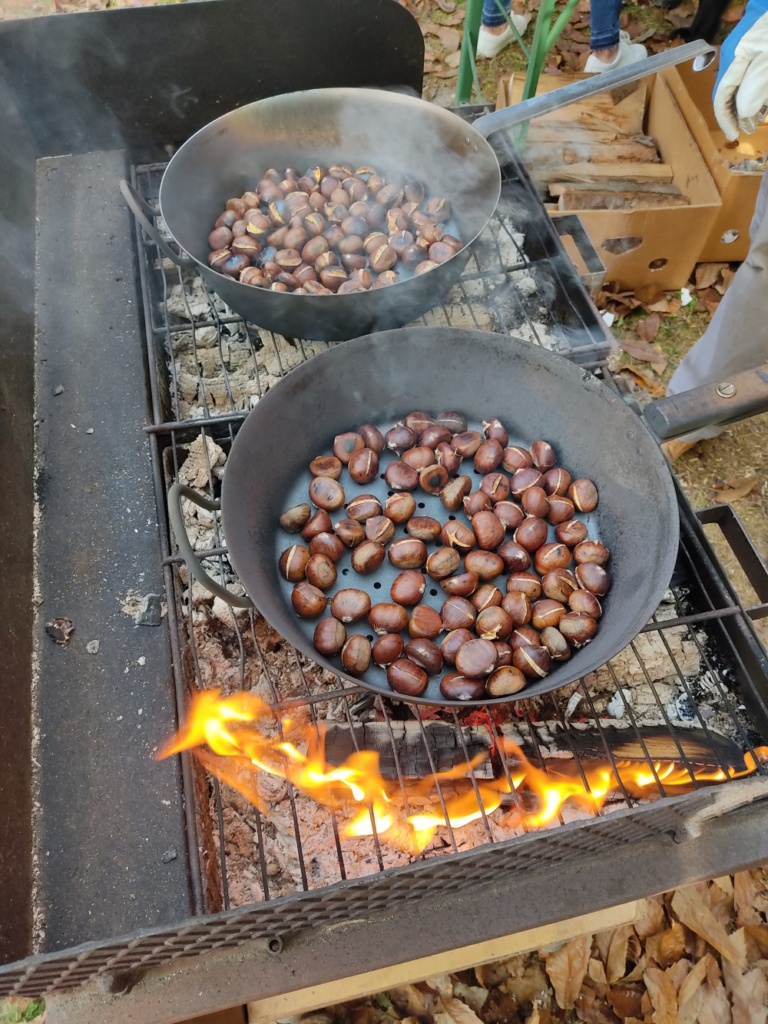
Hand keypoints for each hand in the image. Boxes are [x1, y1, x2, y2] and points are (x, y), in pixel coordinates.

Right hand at [714, 9, 767, 140]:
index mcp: (735, 58)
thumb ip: (754, 86)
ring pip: (741, 83)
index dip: (726, 119)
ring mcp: (748, 46)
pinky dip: (756, 89)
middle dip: (737, 113)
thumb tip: (742, 111)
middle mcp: (737, 53)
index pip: (722, 95)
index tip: (734, 136)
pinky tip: (763, 100)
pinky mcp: (759, 43)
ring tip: (757, 119)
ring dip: (747, 103)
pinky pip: (753, 72)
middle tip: (749, 129)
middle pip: (729, 90)